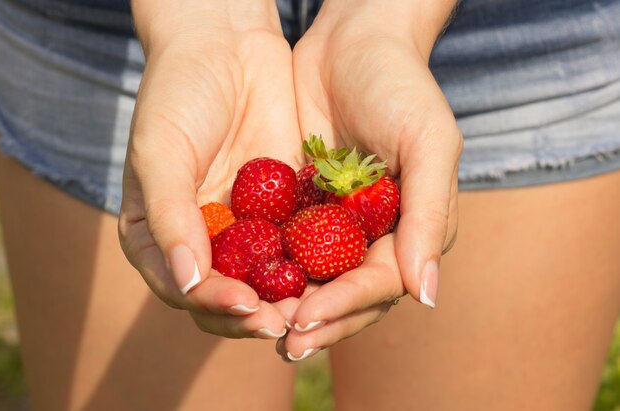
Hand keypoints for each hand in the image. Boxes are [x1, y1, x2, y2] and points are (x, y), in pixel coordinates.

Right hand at [118, 1, 302, 338]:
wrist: (225, 44)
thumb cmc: (177, 93)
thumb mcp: (161, 152)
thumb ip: (169, 216)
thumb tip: (188, 282)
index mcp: (159, 236)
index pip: (185, 288)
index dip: (215, 306)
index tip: (250, 309)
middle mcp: (202, 239)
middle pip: (228, 296)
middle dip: (257, 313)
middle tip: (290, 322)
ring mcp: (244, 227)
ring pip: (267, 279)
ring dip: (289, 298)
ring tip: (317, 309)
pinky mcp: (282, 209)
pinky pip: (299, 244)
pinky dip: (314, 262)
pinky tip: (338, 272)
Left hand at [280, 1, 461, 358]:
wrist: (354, 41)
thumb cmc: (401, 86)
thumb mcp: (427, 142)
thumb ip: (429, 215)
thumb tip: (426, 296)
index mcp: (410, 230)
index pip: (379, 284)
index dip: (346, 305)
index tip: (308, 319)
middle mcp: (373, 235)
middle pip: (344, 293)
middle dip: (314, 319)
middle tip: (279, 340)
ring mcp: (336, 222)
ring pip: (311, 278)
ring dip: (286, 303)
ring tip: (253, 321)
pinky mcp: (302, 204)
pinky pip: (283, 243)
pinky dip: (265, 264)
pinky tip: (239, 278)